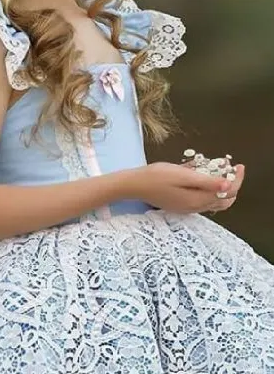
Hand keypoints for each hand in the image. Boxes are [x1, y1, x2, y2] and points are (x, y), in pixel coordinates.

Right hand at [126, 162, 244, 214]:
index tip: (239, 165)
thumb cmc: (157, 176)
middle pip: (224, 200)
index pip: (227, 193)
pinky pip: (204, 200)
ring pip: (215, 201)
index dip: (236, 179)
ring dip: (222, 188)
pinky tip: (205, 179)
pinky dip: (211, 190)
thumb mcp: (183, 175)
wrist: (134, 185)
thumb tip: (228, 184)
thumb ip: (206, 182)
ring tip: (222, 172)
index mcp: (198, 200)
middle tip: (233, 169)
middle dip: (232, 185)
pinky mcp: (181, 205)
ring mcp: (188, 208)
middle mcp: (195, 207)